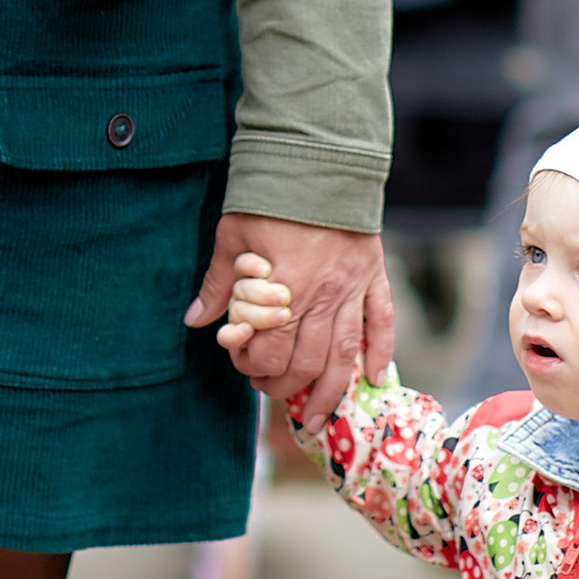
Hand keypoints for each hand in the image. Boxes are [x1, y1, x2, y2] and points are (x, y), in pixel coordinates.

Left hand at [187, 215, 390, 428]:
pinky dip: (380, 353)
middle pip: (307, 361)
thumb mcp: (232, 236)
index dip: (253, 365)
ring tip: (320, 419)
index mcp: (284, 287)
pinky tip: (373, 379)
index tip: (243, 364)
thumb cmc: (269, 198)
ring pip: (345, 355)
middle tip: (272, 391)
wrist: (318, 160)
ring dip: (331, 392)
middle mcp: (323, 294)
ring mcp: (352, 288)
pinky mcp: (374, 277)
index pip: (270, 348)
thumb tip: (196, 320)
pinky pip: (383, 323)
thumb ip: (218, 283)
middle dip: (287, 386)